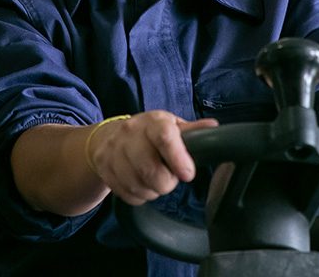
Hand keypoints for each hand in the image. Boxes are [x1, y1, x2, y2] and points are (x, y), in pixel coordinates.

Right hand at [86, 111, 217, 204]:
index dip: (178, 158)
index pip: (164, 137)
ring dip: (152, 191)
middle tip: (171, 178)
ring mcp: (113, 152)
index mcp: (152, 122)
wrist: (107, 137)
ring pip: (138, 186)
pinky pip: (127, 194)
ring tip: (155, 181)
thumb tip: (214, 128)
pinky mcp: (104, 170)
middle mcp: (130, 134)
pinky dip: (139, 196)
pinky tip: (142, 185)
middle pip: (150, 170)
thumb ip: (192, 131)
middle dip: (166, 183)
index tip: (188, 174)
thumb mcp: (170, 126)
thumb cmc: (147, 133)